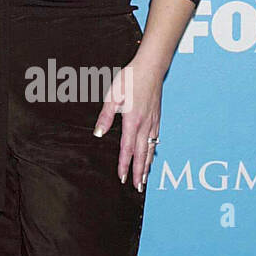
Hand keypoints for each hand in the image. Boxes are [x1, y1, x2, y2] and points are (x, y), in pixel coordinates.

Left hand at [93, 52, 161, 191]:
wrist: (151, 67)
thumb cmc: (130, 79)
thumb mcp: (113, 96)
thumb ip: (105, 117)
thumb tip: (99, 134)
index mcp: (132, 121)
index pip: (127, 149)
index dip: (124, 165)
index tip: (121, 178)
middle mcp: (145, 125)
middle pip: (142, 154)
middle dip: (139, 172)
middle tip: (138, 187)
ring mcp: (153, 122)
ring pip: (150, 149)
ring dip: (147, 165)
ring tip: (145, 178)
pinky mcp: (157, 117)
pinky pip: (155, 139)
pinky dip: (153, 151)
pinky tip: (152, 154)